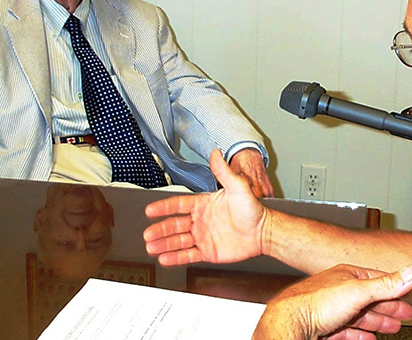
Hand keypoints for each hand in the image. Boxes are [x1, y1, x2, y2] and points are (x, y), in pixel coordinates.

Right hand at [143, 149, 267, 265]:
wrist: (264, 232)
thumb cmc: (253, 209)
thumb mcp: (238, 187)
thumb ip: (224, 171)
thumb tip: (216, 152)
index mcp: (203, 204)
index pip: (178, 204)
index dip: (164, 207)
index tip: (150, 210)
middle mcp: (200, 220)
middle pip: (174, 225)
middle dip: (160, 230)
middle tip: (147, 234)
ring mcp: (203, 236)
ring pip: (178, 241)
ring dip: (164, 244)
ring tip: (151, 247)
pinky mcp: (208, 252)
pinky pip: (188, 255)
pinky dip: (175, 258)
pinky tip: (164, 258)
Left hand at [254, 264, 411, 339]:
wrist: (289, 323)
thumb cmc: (316, 303)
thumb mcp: (358, 291)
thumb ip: (386, 284)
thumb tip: (411, 272)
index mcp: (347, 276)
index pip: (379, 280)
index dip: (396, 290)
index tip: (410, 298)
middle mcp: (338, 290)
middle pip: (370, 299)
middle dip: (388, 308)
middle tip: (404, 316)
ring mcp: (330, 309)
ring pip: (359, 316)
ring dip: (377, 322)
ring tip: (391, 328)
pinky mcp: (323, 327)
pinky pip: (346, 330)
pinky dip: (360, 334)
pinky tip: (367, 338)